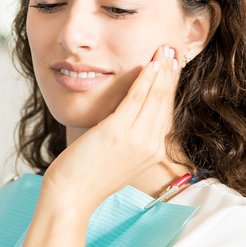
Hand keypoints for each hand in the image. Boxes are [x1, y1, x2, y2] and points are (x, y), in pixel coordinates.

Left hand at [40, 44, 182, 212]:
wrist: (72, 196)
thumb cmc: (88, 175)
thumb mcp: (119, 154)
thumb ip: (130, 134)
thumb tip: (133, 110)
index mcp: (153, 152)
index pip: (166, 112)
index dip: (170, 86)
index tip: (172, 66)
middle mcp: (150, 146)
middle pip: (165, 102)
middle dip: (170, 74)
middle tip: (173, 51)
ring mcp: (136, 140)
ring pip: (155, 97)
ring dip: (161, 71)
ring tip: (164, 51)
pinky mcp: (118, 133)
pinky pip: (136, 99)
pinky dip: (145, 79)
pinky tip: (150, 65)